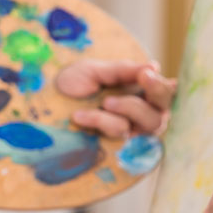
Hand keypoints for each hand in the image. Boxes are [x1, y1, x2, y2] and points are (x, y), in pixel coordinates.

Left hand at [56, 59, 176, 137]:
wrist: (46, 104)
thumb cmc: (72, 84)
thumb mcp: (97, 71)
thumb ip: (125, 71)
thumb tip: (155, 67)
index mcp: (140, 93)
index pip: (166, 93)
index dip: (164, 87)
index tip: (148, 74)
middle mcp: (140, 116)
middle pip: (163, 111)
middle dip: (156, 93)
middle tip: (142, 77)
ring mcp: (129, 133)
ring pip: (148, 123)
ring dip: (128, 107)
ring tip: (105, 101)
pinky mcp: (114, 146)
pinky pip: (120, 133)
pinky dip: (101, 121)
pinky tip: (80, 116)